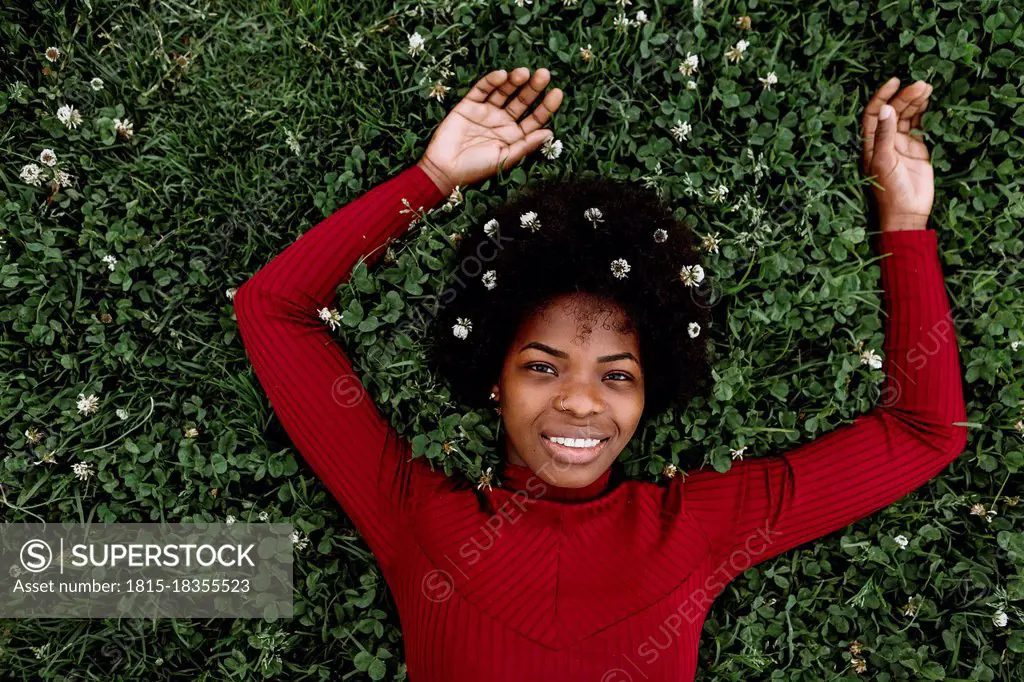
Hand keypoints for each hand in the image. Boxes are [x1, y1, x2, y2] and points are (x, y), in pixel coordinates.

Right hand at [417, 67, 564, 194]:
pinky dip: (491, 81)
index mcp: (514, 135)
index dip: (546, 106)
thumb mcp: (505, 158)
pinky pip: (482, 89)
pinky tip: (502, 75)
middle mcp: (502, 121)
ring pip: (504, 91)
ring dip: (514, 81)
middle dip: (533, 88)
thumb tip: (550, 132)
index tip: (557, 93)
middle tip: (544, 74)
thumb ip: (526, 144)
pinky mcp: (468, 105)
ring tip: (524, 73)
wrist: (444, 169)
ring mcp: (485, 112)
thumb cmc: (476, 169)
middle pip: (522, 100)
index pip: (534, 118)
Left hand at [861, 77, 934, 230]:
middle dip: (904, 97)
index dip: (882, 96)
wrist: (908, 212)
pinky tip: (929, 101)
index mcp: (870, 144)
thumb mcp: (884, 162)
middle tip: (921, 85)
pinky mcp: (917, 148)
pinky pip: (919, 126)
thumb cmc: (890, 191)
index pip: (873, 114)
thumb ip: (885, 136)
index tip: (895, 81)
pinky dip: (923, 112)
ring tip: (927, 88)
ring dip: (915, 101)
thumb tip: (886, 110)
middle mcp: (884, 141)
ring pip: (907, 116)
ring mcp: (901, 144)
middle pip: (893, 112)